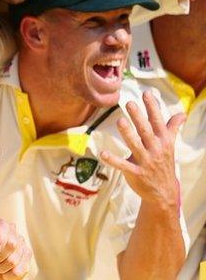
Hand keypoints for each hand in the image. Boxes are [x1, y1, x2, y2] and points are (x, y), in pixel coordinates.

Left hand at [0, 220, 30, 279]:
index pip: (3, 224)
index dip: (0, 238)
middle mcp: (13, 232)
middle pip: (12, 241)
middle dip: (1, 255)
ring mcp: (22, 243)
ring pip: (16, 256)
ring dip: (4, 266)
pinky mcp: (27, 256)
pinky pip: (21, 267)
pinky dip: (10, 274)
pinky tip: (4, 273)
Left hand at [100, 91, 183, 207]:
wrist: (163, 192)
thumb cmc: (163, 163)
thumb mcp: (169, 145)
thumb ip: (172, 128)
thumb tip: (182, 114)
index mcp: (163, 141)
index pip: (157, 121)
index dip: (152, 107)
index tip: (146, 93)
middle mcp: (155, 149)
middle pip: (145, 131)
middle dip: (138, 117)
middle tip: (129, 103)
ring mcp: (146, 162)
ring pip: (135, 145)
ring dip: (127, 134)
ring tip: (119, 121)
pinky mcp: (136, 173)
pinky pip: (123, 165)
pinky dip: (113, 160)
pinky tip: (102, 154)